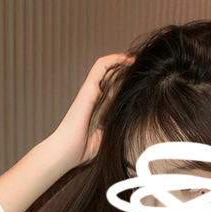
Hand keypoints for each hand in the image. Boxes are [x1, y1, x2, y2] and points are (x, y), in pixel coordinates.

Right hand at [52, 53, 133, 168]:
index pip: (114, 87)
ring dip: (122, 60)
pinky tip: (127, 60)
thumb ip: (117, 130)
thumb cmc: (82, 149)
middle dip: (127, 69)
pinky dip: (114, 60)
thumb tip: (134, 128)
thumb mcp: (107, 138)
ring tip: (137, 59)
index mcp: (99, 107)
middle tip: (144, 66)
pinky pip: (101, 67)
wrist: (66, 151)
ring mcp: (90, 90)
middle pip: (112, 74)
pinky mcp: (88, 88)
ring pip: (107, 67)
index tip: (142, 80)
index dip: (127, 81)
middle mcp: (94, 95)